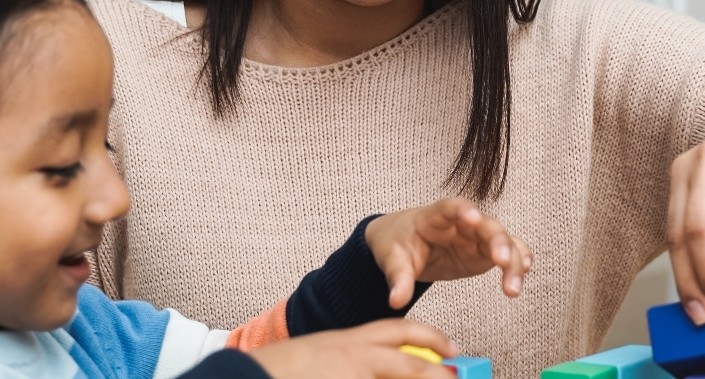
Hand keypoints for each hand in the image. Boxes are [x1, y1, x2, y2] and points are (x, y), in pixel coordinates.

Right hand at [249, 319, 458, 378]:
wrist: (247, 375)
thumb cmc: (279, 371)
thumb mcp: (320, 359)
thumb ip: (350, 362)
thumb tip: (377, 369)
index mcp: (346, 342)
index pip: (395, 330)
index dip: (427, 336)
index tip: (448, 346)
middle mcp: (351, 354)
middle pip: (406, 352)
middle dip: (437, 361)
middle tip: (457, 371)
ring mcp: (348, 371)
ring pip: (400, 371)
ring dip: (425, 376)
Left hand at [365, 198, 532, 309]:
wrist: (404, 243)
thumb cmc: (398, 242)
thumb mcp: (392, 259)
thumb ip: (398, 278)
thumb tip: (396, 300)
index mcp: (435, 217)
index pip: (451, 208)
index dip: (463, 210)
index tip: (473, 217)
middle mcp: (462, 223)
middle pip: (486, 225)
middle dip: (497, 240)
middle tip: (502, 260)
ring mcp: (476, 237)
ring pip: (502, 240)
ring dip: (512, 260)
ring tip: (512, 288)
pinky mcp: (484, 252)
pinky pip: (508, 251)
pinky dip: (519, 258)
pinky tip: (525, 270)